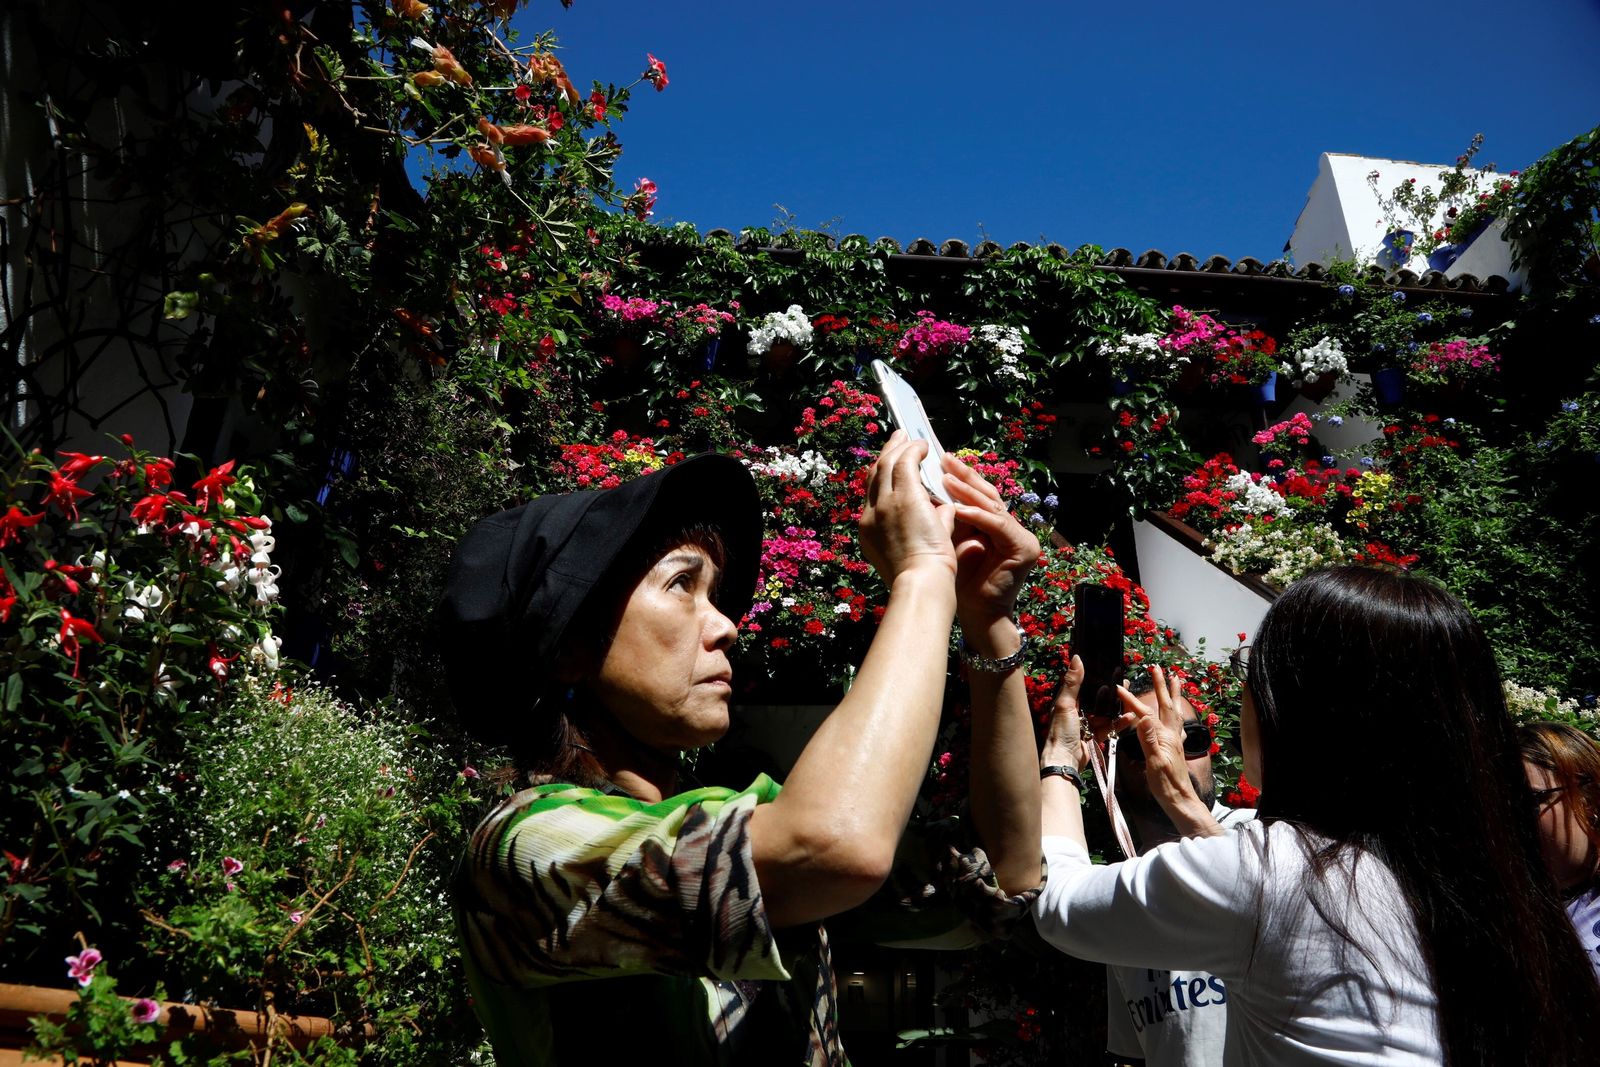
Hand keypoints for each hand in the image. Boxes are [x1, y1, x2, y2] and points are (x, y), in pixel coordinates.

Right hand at [858, 431, 956, 587]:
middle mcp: (871, 514)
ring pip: (887, 464)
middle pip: (874, 475)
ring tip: (911, 438)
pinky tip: (925, 446)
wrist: (920, 582)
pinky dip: (913, 451)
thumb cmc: (925, 576)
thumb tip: (942, 507)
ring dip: (899, 448)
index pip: (873, 495)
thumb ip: (929, 524)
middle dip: (886, 454)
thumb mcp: (920, 546)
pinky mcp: (903, 497)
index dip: (882, 477)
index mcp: (870, 531)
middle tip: (897, 440)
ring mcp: (884, 504)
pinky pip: (905, 462)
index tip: (893, 465)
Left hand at [942, 453, 1040, 627]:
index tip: (936, 461)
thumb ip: (943, 514)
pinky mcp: (1024, 548)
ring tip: (946, 478)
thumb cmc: (958, 579)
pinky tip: (957, 507)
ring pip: (992, 505)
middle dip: (964, 476)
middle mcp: (1010, 526)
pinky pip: (997, 525)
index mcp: (993, 523)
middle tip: (943, 459)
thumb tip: (920, 485)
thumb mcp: (948, 538)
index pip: (976, 493)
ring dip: (967, 491)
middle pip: (987, 493)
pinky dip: (976, 515)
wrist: (974, 613)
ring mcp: (1020, 536)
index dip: (958, 476)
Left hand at [1043, 656, 1135, 771]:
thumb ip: (1072, 683)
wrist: (1065, 761)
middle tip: (1125, 684)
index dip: (1095, 678)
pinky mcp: (1095, 736)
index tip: (1109, 670)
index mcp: (1068, 702)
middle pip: (1097, 699)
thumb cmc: (1061, 731)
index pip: (1083, 686)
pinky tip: (1129, 717)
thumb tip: (1076, 658)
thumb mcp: (1065, 704)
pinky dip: (1119, 723)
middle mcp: (1077, 711)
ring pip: (1105, 713)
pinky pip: (1109, 727)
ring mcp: (1087, 724)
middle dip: (1110, 693)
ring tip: (1131, 700)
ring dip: (1117, 708)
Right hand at [1116, 665, 1200, 811]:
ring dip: (1173, 694)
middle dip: (1161, 685)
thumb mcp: (1155, 762)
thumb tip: (1144, 716)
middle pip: (1166, 705)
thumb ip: (1149, 739)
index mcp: (1164, 736)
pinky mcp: (1176, 748)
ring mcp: (1175, 741)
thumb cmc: (1165, 785)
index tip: (1119, 687)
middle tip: (1157, 668)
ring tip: (1176, 679)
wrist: (1180, 801)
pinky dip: (1176, 715)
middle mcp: (1171, 735)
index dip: (1131, 700)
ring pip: (1174, 712)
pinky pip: (1177, 725)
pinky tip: (1177, 717)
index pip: (1145, 713)